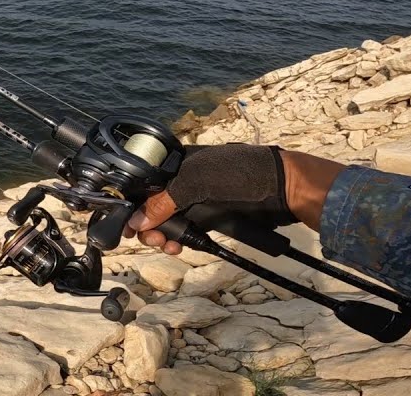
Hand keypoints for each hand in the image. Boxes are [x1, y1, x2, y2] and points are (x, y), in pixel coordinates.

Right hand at [125, 146, 344, 253]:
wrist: (283, 189)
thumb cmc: (241, 174)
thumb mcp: (197, 182)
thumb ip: (165, 201)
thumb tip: (137, 222)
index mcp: (178, 163)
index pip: (146, 183)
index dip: (134, 203)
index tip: (128, 223)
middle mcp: (184, 181)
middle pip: (154, 206)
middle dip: (148, 225)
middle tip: (152, 240)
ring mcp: (198, 201)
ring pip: (169, 221)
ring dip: (162, 236)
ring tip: (168, 246)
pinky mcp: (210, 218)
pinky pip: (186, 230)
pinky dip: (179, 240)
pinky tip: (178, 247)